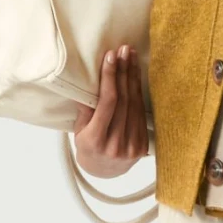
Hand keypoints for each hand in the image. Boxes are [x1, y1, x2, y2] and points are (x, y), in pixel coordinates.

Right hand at [72, 45, 148, 176]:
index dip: (110, 78)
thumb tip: (91, 80)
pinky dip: (138, 92)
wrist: (104, 172)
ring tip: (131, 56)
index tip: (111, 57)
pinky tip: (135, 75)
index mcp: (96, 141)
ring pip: (135, 104)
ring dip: (133, 77)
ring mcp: (132, 146)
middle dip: (123, 71)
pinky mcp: (143, 145)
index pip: (108, 102)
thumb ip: (86, 109)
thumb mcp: (79, 130)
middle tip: (124, 50)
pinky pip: (141, 113)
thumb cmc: (87, 147)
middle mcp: (116, 145)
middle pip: (123, 100)